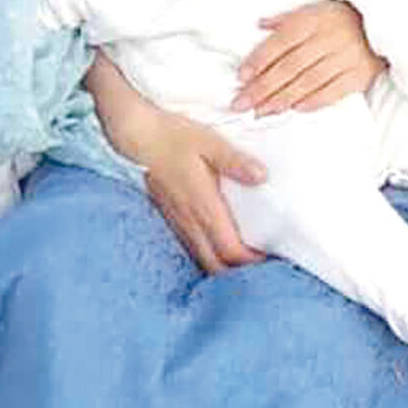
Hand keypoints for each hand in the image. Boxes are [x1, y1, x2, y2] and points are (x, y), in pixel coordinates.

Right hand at [88, 53, 265, 273]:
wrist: (136, 135)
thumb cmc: (173, 135)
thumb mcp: (209, 141)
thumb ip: (235, 161)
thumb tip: (262, 176)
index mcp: (203, 205)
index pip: (230, 250)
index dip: (251, 262)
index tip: (271, 258)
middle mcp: (189, 219)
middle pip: (215, 264)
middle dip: (238, 272)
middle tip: (262, 266)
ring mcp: (177, 219)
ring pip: (201, 257)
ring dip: (222, 264)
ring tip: (243, 260)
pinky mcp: (169, 214)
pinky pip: (191, 245)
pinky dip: (207, 252)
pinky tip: (217, 244)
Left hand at [236, 0, 379, 114]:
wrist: (386, 24)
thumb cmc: (344, 17)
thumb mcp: (315, 10)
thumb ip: (287, 20)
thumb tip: (259, 24)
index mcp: (314, 20)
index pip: (281, 42)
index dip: (259, 60)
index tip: (241, 77)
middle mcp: (328, 38)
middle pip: (290, 66)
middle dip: (263, 87)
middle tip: (242, 103)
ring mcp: (346, 57)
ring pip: (308, 82)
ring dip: (282, 99)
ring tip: (262, 111)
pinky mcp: (360, 74)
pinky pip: (333, 91)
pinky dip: (313, 101)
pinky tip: (294, 109)